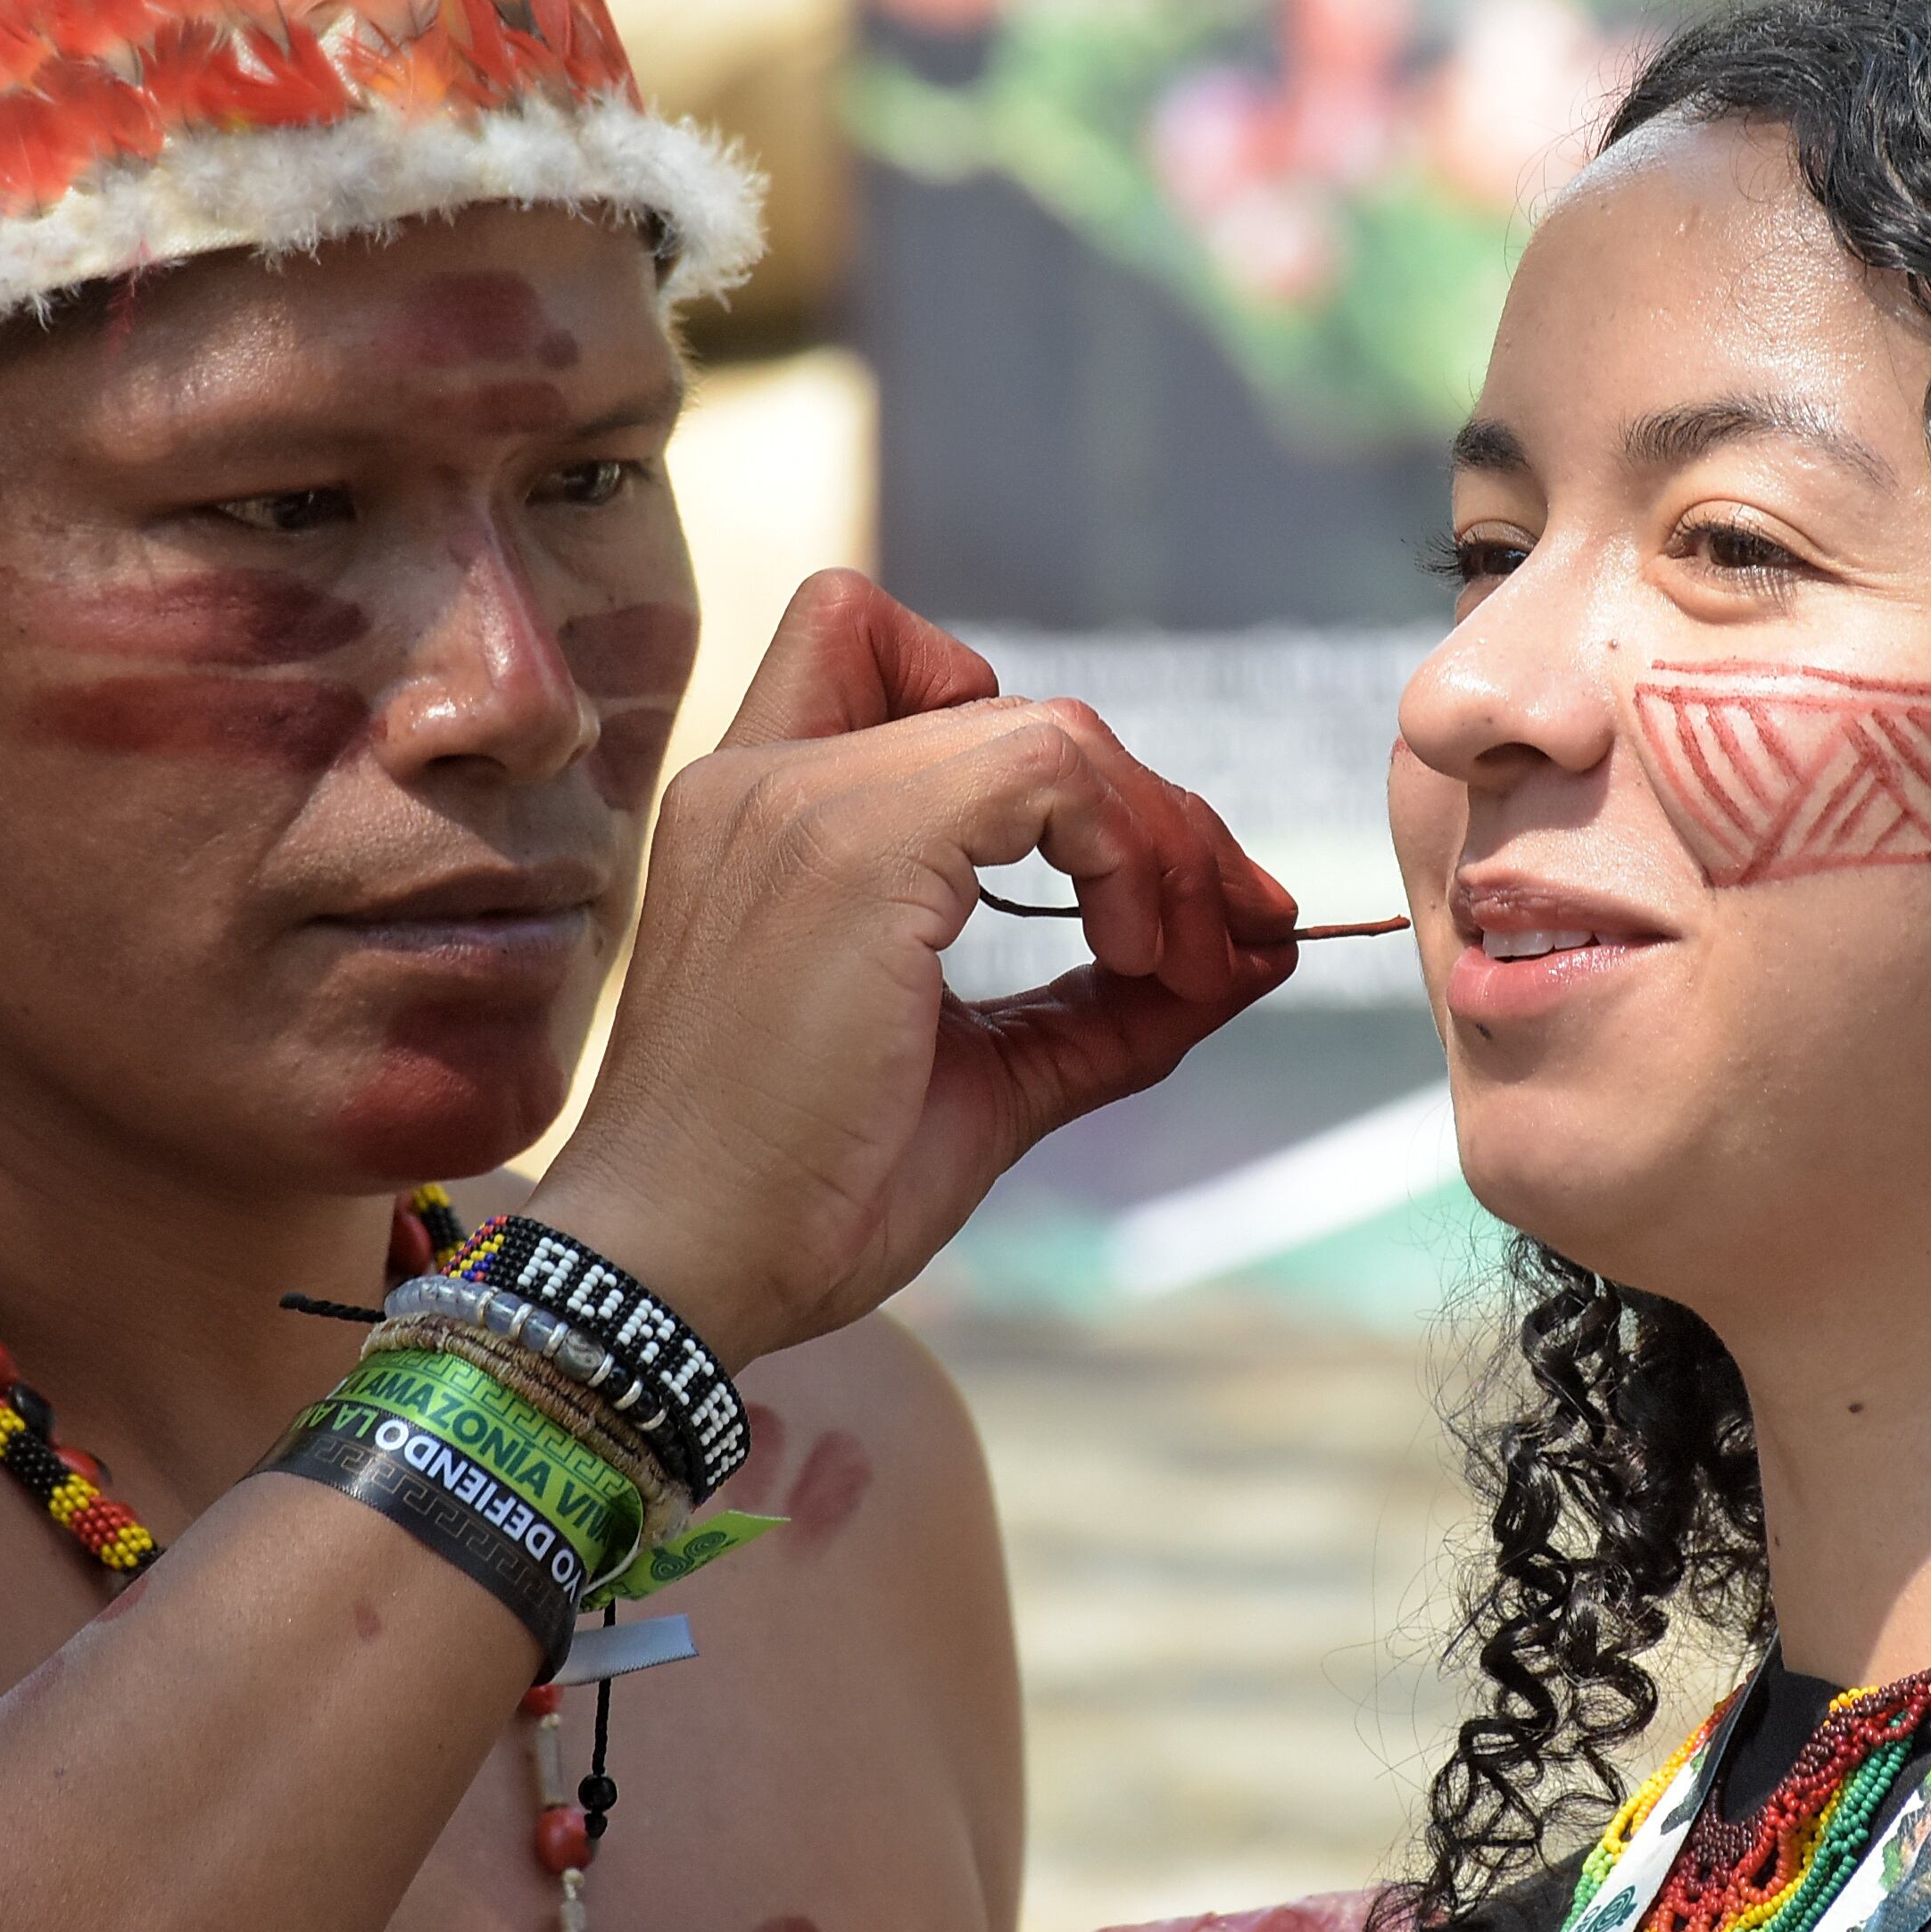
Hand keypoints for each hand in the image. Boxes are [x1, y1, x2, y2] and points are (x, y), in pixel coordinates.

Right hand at [537, 572, 1297, 1366]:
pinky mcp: (850, 849)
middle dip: (1145, 811)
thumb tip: (1254, 956)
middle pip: (1008, 701)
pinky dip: (1124, 850)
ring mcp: (799, 799)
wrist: (676, 1272)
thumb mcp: (985, 1076)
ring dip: (1152, 835)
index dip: (1036, 752)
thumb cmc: (799, 1194)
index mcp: (767, 810)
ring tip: (1180, 959)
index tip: (1131, 888)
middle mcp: (766, 777)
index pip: (893, 659)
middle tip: (1220, 934)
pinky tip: (1133, 957)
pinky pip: (1045, 769)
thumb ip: (1106, 1007)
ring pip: (1043, 725)